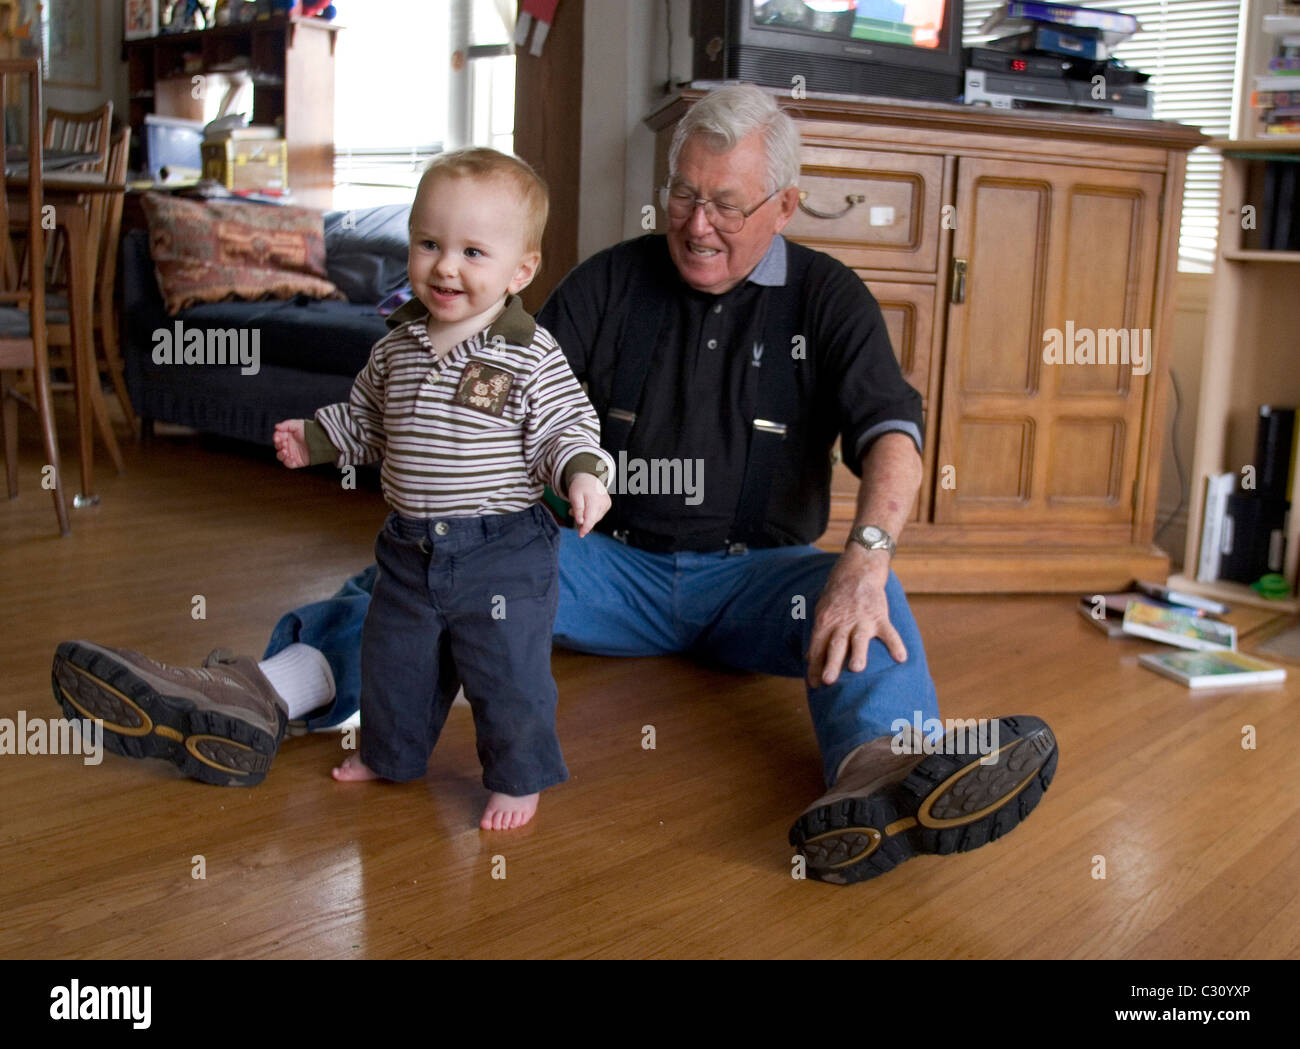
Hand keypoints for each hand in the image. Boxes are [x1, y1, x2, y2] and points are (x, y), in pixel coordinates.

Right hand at [273, 419, 309, 468]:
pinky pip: (289, 464)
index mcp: (288, 436)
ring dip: (280, 454)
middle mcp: (289, 445)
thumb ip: (286, 425)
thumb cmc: (310, 431)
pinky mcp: (297, 461)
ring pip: (281, 456)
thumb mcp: (298, 425)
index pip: (278, 437)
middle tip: (283, 443)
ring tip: (285, 451)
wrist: (322, 440)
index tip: (277, 437)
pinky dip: (288, 462)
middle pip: (278, 447)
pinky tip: (291, 458)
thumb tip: (276, 427)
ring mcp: (293, 454)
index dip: (276, 437)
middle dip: (278, 445)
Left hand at [567, 472, 610, 537]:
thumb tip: (581, 522)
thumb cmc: (580, 487)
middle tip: (572, 511)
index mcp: (595, 500)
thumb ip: (578, 509)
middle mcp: (603, 503)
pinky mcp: (607, 505)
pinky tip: (586, 506)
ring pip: (595, 518)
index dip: (585, 528)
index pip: (591, 518)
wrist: (589, 478)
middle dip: (583, 520)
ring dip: (586, 517)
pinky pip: (598, 515)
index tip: (581, 535)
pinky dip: (590, 514)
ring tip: (579, 506)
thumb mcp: (574, 496)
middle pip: (593, 519)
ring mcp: (607, 504)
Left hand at [805, 545, 906, 687]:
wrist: (858, 571)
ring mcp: (862, 619)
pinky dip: (896, 644)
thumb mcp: (822, 612)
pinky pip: (889, 632)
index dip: (815, 666)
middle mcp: (843, 621)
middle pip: (836, 644)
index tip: (814, 685)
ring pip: (859, 639)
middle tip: (828, 681)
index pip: (818, 646)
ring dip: (858, 653)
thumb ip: (818, 636)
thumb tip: (808, 659)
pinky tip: (901, 658)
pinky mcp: (880, 616)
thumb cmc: (837, 597)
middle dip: (831, 663)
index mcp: (826, 621)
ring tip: (857, 669)